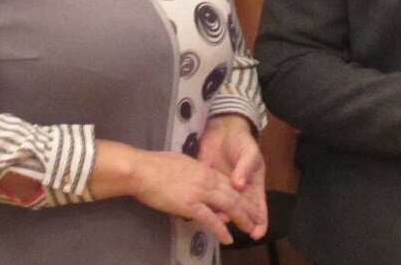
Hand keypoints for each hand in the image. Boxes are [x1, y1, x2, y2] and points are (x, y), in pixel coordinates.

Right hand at [92, 140, 262, 245]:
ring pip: (228, 206)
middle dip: (248, 208)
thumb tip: (198, 177)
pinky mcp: (190, 205)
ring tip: (251, 229)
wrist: (143, 170)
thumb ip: (195, 172)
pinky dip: (221, 229)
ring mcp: (200, 192)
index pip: (229, 183)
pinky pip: (210, 219)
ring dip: (242, 219)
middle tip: (258, 218)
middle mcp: (208, 180)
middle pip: (234, 194)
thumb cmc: (157, 165)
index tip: (249, 203)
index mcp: (205, 169)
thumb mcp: (183, 163)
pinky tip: (228, 238)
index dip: (242, 194)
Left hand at [199, 114, 267, 239]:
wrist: (222, 129)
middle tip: (239, 230)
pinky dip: (205, 207)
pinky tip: (201, 211)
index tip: (257, 233)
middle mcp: (238, 192)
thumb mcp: (248, 153)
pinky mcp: (207, 185)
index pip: (258, 207)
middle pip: (241, 212)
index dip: (259, 221)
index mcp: (252, 185)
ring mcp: (222, 189)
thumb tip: (240, 186)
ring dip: (222, 216)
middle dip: (241, 223)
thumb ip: (244, 168)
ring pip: (223, 209)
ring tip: (220, 220)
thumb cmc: (241, 141)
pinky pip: (207, 199)